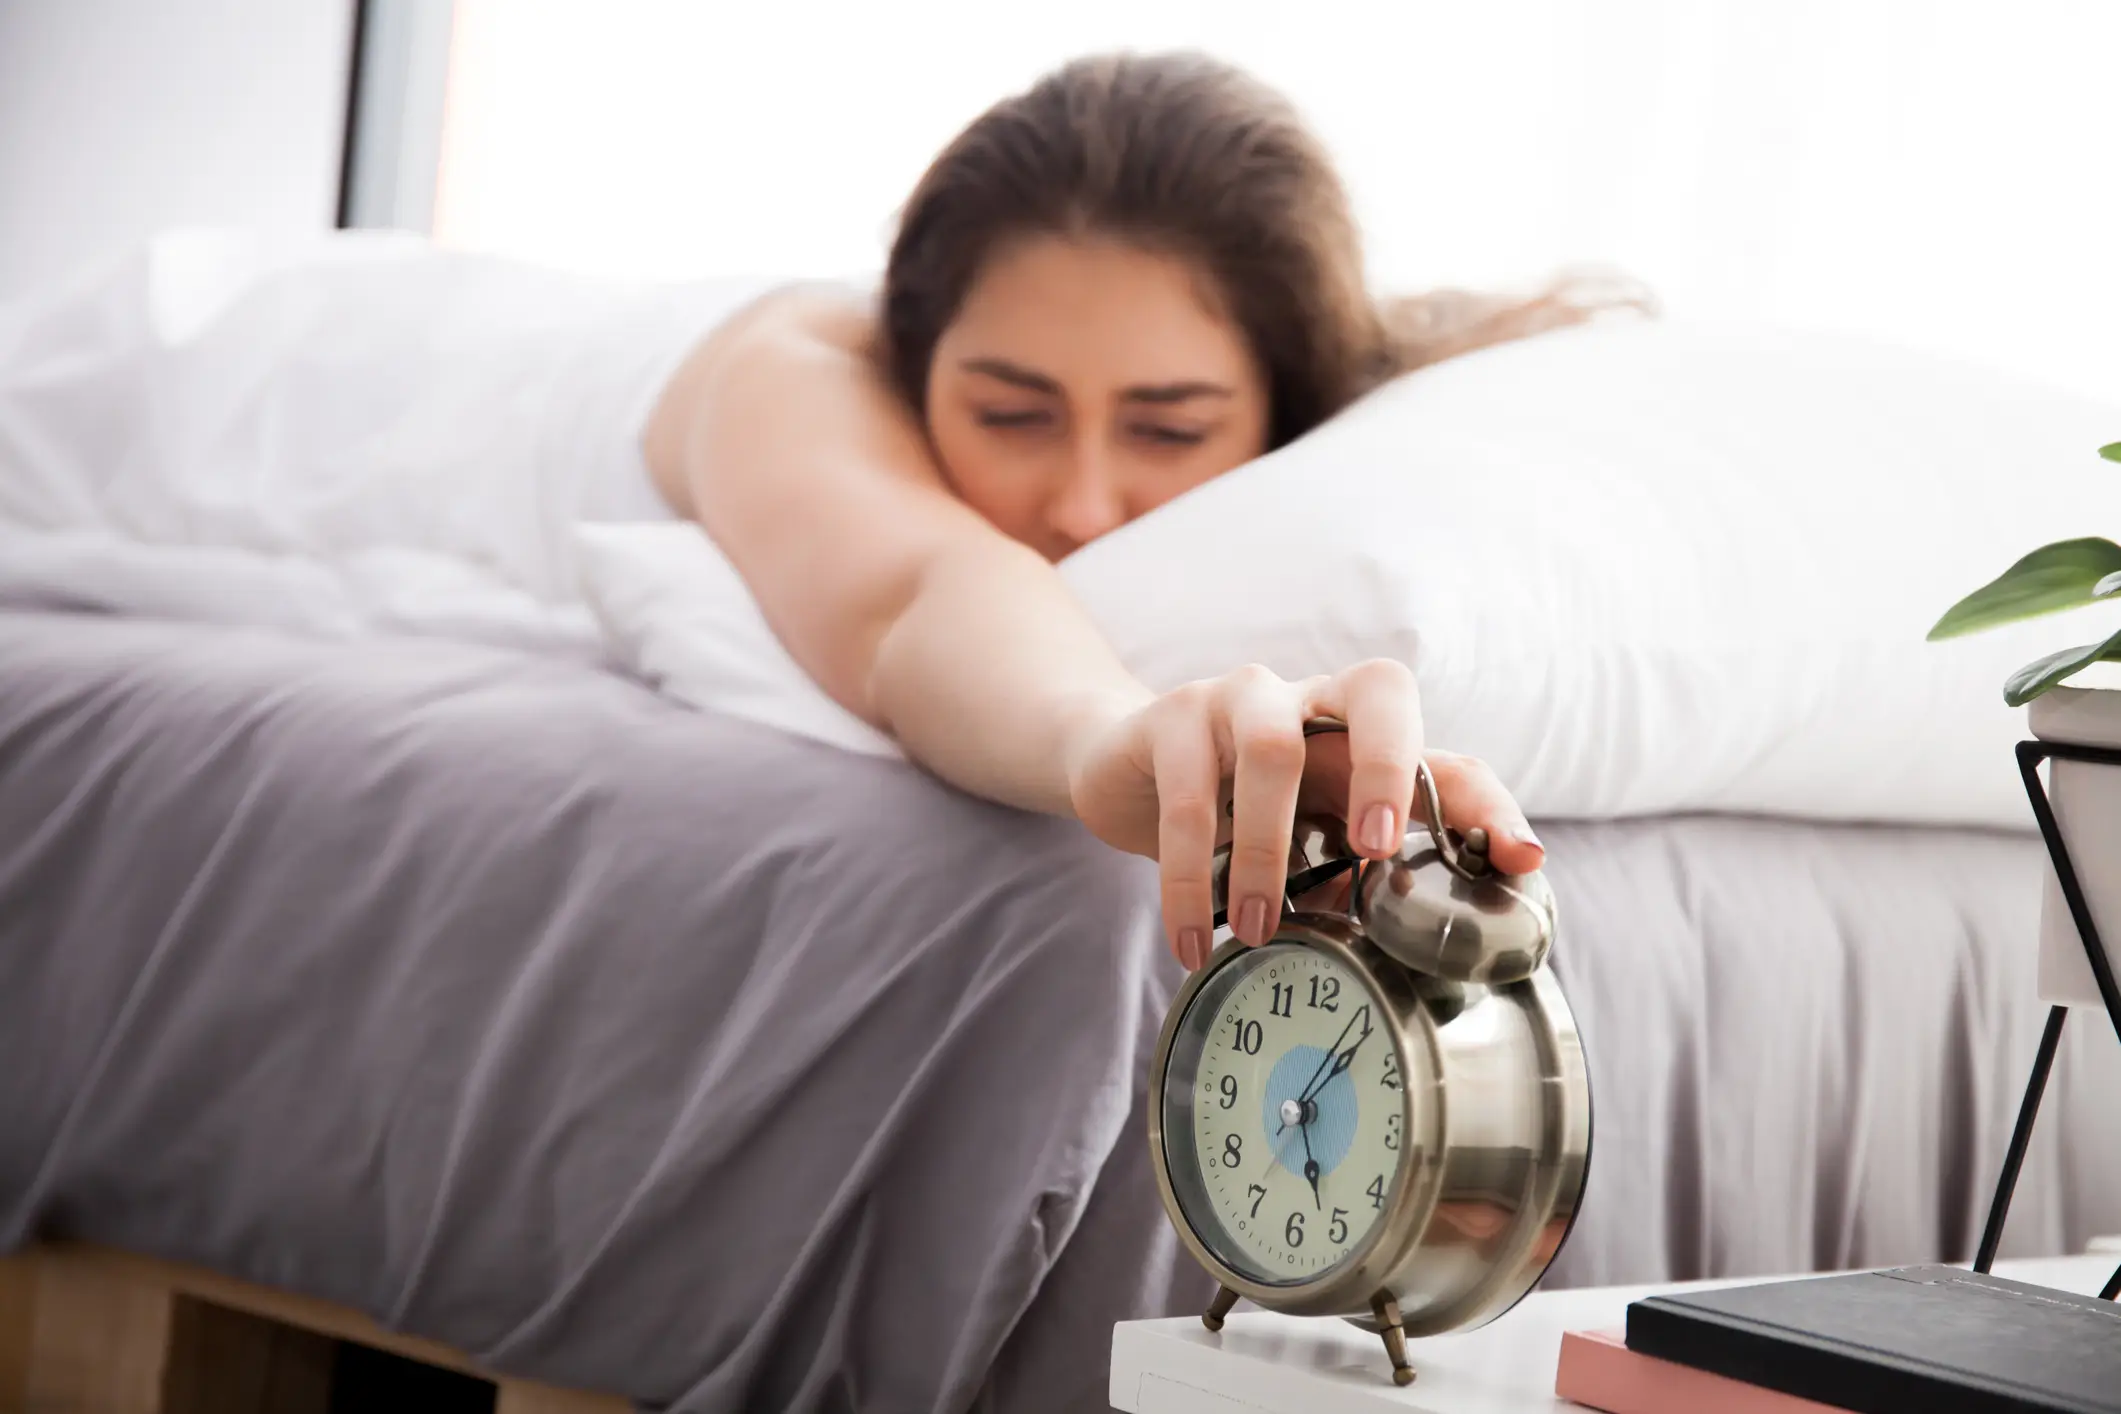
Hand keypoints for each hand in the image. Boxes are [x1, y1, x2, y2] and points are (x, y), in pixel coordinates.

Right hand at [1066, 660, 1542, 970]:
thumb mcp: (1304, 848)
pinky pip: (1189, 794)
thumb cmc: (1235, 812)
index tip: (1522, 858)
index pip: (1445, 757)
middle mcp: (1313, 699)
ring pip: (1272, 750)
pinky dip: (1191, 876)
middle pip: (1378, 692)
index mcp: (1364, 737)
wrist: (1124, 773)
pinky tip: (1193, 935)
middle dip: (1390, 767)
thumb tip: (1410, 951)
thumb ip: (1356, 882)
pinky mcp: (1173, 716)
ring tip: (1256, 929)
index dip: (1488, 804)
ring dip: (1265, 850)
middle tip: (1376, 848)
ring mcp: (1242, 697)